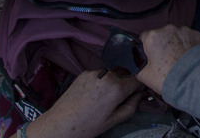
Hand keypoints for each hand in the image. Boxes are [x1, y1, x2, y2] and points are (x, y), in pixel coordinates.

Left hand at [24, 70, 141, 137]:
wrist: (59, 124)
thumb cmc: (86, 126)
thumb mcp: (113, 121)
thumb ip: (132, 106)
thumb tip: (139, 95)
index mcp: (116, 88)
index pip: (138, 79)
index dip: (139, 86)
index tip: (137, 93)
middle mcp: (106, 76)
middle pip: (125, 74)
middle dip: (126, 83)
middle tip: (119, 99)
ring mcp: (94, 72)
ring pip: (112, 74)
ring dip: (113, 82)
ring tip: (102, 99)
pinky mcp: (84, 73)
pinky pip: (100, 75)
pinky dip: (101, 82)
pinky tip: (93, 95)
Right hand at [136, 24, 199, 94]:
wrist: (192, 80)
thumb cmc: (169, 77)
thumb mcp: (144, 76)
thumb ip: (139, 66)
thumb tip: (139, 65)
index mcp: (153, 37)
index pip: (144, 37)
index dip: (146, 47)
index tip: (149, 54)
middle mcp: (168, 29)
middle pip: (160, 35)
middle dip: (161, 45)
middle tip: (163, 60)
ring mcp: (183, 31)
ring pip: (175, 36)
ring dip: (175, 44)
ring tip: (177, 59)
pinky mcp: (196, 35)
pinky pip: (188, 38)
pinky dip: (187, 45)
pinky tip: (186, 57)